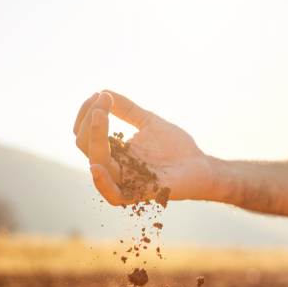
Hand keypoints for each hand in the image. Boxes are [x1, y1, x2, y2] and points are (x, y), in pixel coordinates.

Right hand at [73, 91, 214, 204]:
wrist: (201, 166)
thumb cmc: (177, 147)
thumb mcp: (149, 122)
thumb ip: (127, 110)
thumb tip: (104, 91)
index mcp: (114, 151)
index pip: (86, 133)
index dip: (87, 114)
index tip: (100, 94)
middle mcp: (115, 167)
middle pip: (86, 146)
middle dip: (91, 121)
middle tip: (103, 101)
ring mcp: (126, 181)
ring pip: (97, 164)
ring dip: (94, 138)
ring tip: (100, 116)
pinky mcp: (141, 194)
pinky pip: (114, 195)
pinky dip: (102, 182)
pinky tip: (96, 165)